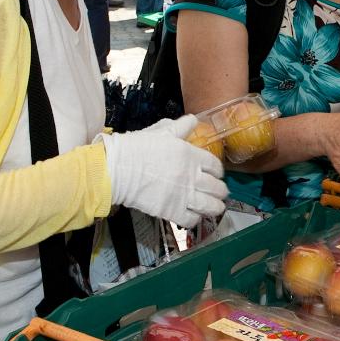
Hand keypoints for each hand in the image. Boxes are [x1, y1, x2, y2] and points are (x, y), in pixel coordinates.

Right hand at [100, 114, 227, 227]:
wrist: (118, 169)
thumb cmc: (138, 148)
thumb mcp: (162, 131)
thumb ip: (181, 126)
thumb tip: (193, 120)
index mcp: (192, 156)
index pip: (215, 165)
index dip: (218, 171)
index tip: (217, 174)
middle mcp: (192, 177)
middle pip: (216, 187)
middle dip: (221, 191)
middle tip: (221, 193)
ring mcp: (183, 195)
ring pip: (210, 206)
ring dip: (216, 207)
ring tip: (217, 208)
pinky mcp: (172, 211)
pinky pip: (191, 219)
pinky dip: (196, 219)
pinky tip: (195, 216)